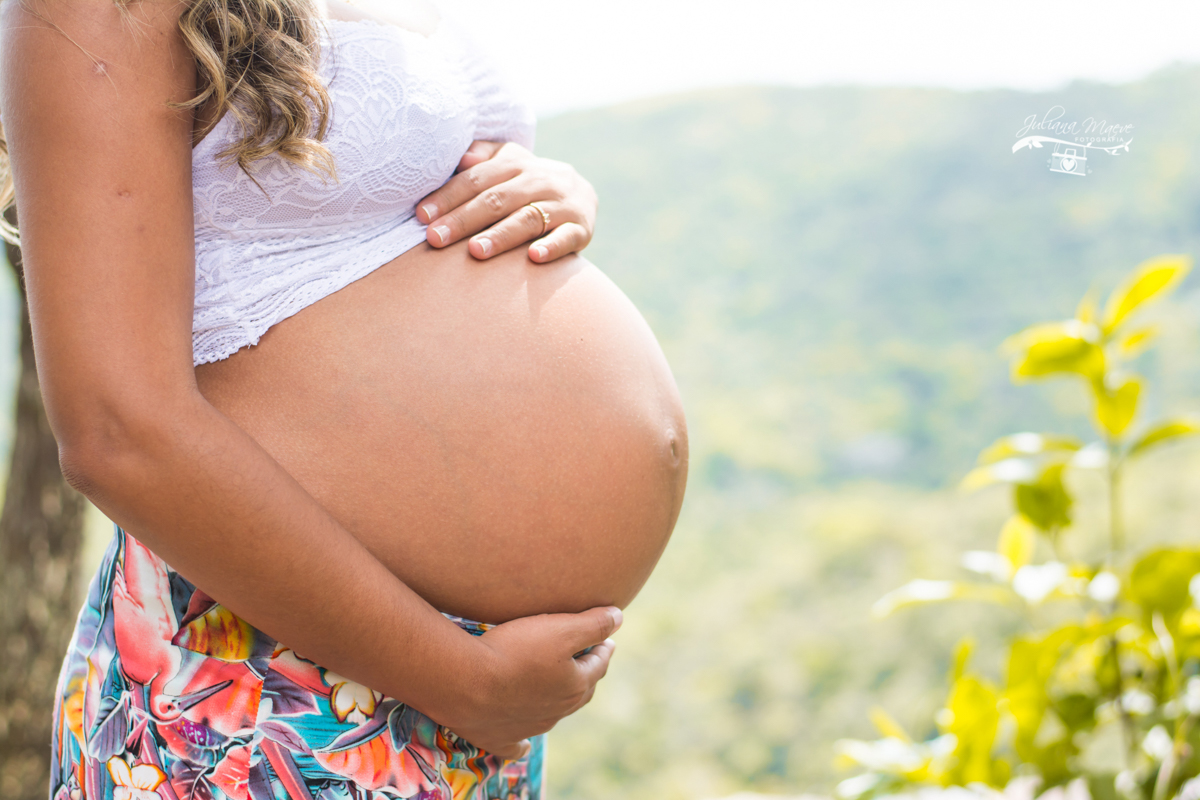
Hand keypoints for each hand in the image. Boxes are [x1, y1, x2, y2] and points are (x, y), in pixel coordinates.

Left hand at [416, 141, 597, 263]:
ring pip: (528, 218)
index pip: (477, 179)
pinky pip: (568, 237)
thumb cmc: (528, 183)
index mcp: (517, 163)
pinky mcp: (582, 228)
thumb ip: (484, 157)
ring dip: (501, 235)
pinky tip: (533, 258)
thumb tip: (460, 157)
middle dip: (464, 219)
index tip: (422, 216)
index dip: (448, 197)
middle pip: (497, 199)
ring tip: (475, 252)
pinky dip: (552, 247)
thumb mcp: (508, 163)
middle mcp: (541, 180)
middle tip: (436, 239)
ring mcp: (563, 204)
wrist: (582, 194)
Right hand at [441, 605, 620, 758]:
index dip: (603, 648)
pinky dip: (523, 743)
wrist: (466, 683)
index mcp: (575, 686)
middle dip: (587, 673)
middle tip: (588, 659)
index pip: (598, 664)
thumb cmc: (516, 651)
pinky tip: (525, 745)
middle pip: (580, 691)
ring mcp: (529, 727)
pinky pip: (517, 745)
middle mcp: (557, 711)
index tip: (606, 638)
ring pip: (553, 714)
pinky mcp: (501, 738)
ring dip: (559, 700)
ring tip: (558, 687)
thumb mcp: (561, 628)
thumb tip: (618, 617)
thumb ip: (594, 624)